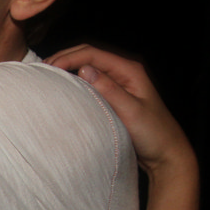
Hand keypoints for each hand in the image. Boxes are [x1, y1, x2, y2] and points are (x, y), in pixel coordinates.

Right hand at [45, 45, 194, 180]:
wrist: (167, 155)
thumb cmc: (154, 134)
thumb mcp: (131, 112)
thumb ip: (109, 90)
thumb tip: (84, 70)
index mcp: (130, 70)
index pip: (92, 54)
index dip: (68, 57)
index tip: (49, 68)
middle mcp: (124, 73)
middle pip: (89, 56)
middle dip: (64, 58)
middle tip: (42, 70)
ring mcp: (119, 84)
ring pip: (88, 68)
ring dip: (68, 69)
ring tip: (48, 77)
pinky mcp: (115, 96)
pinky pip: (91, 83)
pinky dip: (75, 82)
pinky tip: (64, 89)